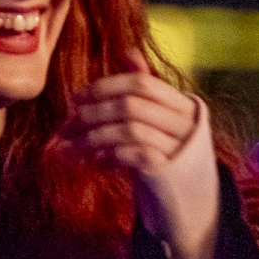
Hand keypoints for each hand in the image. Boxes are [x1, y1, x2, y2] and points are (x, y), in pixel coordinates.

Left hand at [57, 51, 220, 258]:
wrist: (192, 206)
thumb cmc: (170, 158)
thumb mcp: (160, 122)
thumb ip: (146, 91)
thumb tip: (129, 51)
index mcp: (185, 105)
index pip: (142, 83)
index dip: (106, 87)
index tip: (76, 99)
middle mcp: (187, 124)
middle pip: (131, 104)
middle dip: (92, 113)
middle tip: (65, 126)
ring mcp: (180, 149)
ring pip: (128, 129)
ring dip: (92, 137)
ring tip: (69, 148)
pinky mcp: (169, 174)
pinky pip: (133, 155)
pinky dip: (108, 155)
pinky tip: (94, 161)